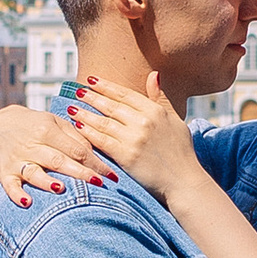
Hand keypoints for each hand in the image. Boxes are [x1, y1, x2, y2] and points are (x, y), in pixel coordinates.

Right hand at [0, 101, 114, 208]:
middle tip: (99, 184)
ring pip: (34, 172)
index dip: (95, 162)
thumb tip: (95, 154)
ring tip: (61, 189)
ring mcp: (17, 160)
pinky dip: (17, 194)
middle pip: (59, 161)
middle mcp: (33, 145)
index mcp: (48, 130)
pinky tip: (27, 202)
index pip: (76, 149)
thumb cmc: (35, 125)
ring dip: (47, 181)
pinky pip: (10, 185)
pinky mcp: (4, 172)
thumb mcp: (54, 122)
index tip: (111, 176)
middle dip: (79, 173)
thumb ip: (75, 136)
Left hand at [69, 73, 199, 204]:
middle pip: (111, 105)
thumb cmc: (181, 153)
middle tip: (77, 91)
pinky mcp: (126, 156)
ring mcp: (135, 138)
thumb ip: (160, 98)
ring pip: (103, 122)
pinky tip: (78, 126)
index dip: (106, 86)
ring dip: (86, 113)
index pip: (125, 94)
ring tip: (72, 108)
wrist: (184, 182)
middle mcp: (144, 121)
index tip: (92, 80)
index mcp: (156, 111)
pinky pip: (102, 141)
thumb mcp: (175, 120)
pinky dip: (88, 132)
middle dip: (92, 97)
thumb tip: (153, 75)